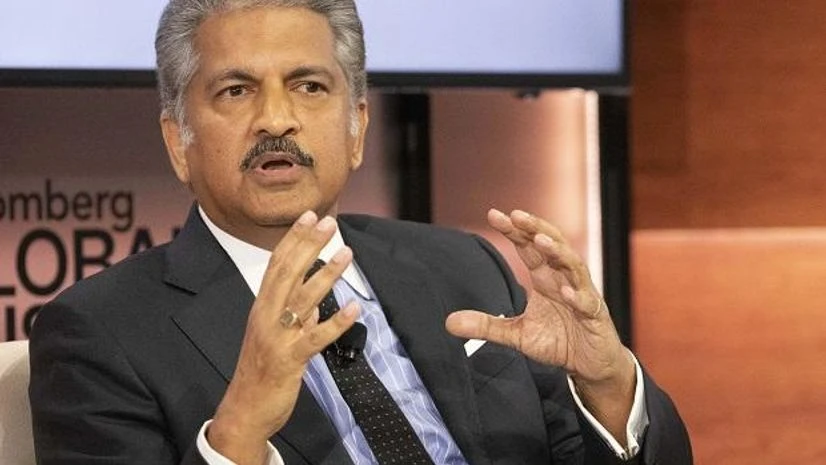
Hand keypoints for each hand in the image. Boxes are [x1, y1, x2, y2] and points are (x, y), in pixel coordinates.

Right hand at [208, 211, 358, 463]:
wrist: (244, 410)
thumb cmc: (260, 372)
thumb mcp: (275, 337)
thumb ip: (295, 318)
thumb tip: (317, 304)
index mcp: (261, 307)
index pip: (277, 264)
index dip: (293, 239)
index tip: (309, 216)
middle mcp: (266, 316)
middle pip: (288, 272)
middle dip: (309, 245)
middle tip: (328, 221)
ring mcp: (277, 337)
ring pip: (303, 299)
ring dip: (326, 274)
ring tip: (346, 252)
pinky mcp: (290, 359)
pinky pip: (316, 338)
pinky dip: (336, 322)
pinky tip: (354, 308)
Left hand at [445, 209, 634, 438]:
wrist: (589, 364)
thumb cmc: (558, 341)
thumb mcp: (516, 334)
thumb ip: (486, 325)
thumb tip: (448, 322)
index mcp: (546, 278)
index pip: (529, 247)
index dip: (514, 231)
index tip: (493, 215)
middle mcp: (564, 279)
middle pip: (552, 246)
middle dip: (535, 228)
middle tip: (516, 215)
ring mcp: (582, 295)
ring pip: (573, 266)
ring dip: (558, 252)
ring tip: (540, 240)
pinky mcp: (595, 317)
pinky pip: (587, 303)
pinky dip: (577, 296)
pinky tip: (566, 291)